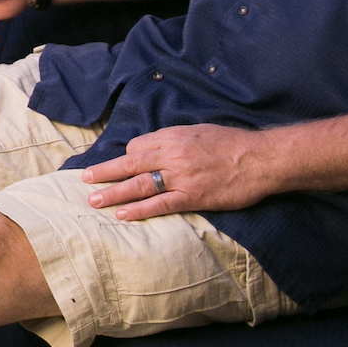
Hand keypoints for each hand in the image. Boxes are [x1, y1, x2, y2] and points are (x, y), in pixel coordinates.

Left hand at [79, 124, 283, 219]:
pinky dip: (138, 210)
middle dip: (105, 172)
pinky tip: (122, 215)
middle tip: (85, 180)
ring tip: (93, 200)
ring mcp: (181, 177)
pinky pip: (159, 204)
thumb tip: (161, 146)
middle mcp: (172, 155)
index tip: (123, 166)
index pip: (138, 147)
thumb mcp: (201, 131)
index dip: (128, 157)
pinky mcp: (192, 197)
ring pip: (138, 185)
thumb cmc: (234, 143)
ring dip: (113, 193)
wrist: (261, 158)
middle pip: (129, 164)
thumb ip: (178, 139)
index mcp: (174, 137)